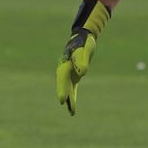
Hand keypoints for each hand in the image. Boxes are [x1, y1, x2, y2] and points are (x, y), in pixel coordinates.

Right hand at [56, 0, 110, 115]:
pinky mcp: (74, 74)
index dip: (62, 88)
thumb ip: (82, 60)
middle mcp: (64, 68)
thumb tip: (82, 72)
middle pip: (63, 83)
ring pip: (67, 87)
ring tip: (71, 112)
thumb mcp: (85, 49)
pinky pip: (72, 87)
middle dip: (64, 94)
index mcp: (65, 62)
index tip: (62, 99)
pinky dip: (73, 95)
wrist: (84, 35)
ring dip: (69, 98)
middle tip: (64, 104)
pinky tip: (73, 105)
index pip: (63, 77)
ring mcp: (69, 72)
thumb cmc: (84, 41)